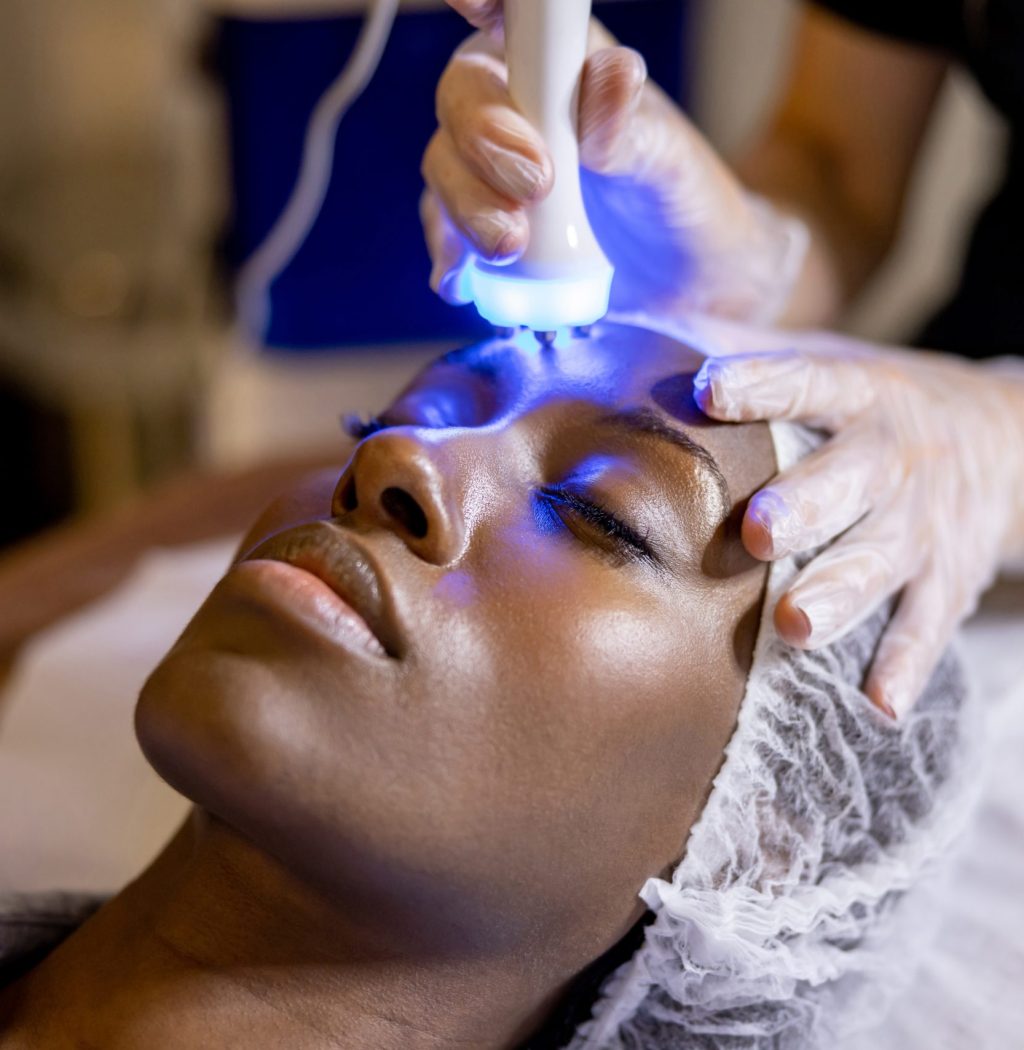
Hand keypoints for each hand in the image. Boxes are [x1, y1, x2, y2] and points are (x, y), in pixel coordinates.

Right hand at [422, 4, 806, 322]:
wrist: (679, 284)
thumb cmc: (677, 202)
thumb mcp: (669, 162)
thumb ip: (631, 127)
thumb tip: (604, 84)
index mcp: (561, 63)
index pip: (512, 14)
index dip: (482, 0)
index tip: (475, 4)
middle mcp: (515, 107)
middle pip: (461, 97)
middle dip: (484, 140)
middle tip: (536, 183)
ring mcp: (489, 171)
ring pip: (444, 168)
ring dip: (468, 208)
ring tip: (512, 246)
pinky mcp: (478, 229)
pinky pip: (442, 233)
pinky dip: (449, 257)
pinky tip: (465, 280)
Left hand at [690, 320, 1023, 717]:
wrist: (1006, 441)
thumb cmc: (870, 408)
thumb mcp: (828, 361)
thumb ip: (735, 345)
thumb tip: (625, 330)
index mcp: (857, 396)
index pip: (808, 382)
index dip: (763, 384)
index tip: (710, 389)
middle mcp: (890, 460)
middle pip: (848, 481)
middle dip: (805, 506)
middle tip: (758, 532)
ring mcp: (922, 525)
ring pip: (880, 561)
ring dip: (841, 594)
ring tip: (796, 627)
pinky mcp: (947, 581)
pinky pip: (928, 628)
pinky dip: (904, 665)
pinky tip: (875, 704)